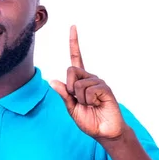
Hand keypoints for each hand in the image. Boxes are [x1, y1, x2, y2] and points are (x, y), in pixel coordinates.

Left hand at [50, 25, 126, 140]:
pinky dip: (89, 100)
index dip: (74, 42)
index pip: (76, 58)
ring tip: (91, 105)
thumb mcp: (71, 109)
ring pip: (78, 84)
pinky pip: (89, 90)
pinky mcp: (105, 88)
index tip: (73, 26)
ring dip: (80, 98)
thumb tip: (53, 81)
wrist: (105, 132)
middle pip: (70, 70)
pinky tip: (97, 104)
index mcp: (80, 81)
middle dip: (69, 88)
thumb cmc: (89, 120)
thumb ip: (63, 95)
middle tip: (79, 101)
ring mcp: (98, 82)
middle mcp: (90, 78)